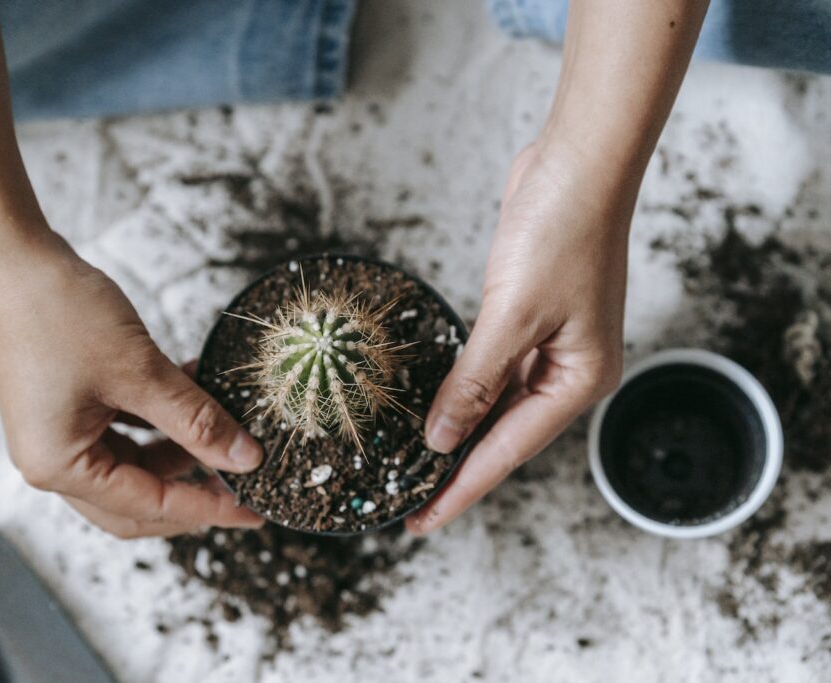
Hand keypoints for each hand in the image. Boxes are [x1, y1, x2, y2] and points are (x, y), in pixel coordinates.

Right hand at [0, 235, 263, 537]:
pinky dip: (160, 419)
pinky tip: (194, 391)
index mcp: (59, 466)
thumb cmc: (60, 312)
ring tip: (225, 426)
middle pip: (136, 501)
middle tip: (242, 486)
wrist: (12, 256)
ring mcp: (57, 433)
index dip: (206, 508)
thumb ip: (197, 420)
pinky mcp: (65, 405)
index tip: (253, 510)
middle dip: (191, 492)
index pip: (148, 506)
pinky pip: (123, 429)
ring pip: (134, 463)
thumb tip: (245, 458)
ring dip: (180, 449)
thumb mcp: (141, 372)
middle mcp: (51, 459)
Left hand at [407, 140, 628, 533]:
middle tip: (407, 501)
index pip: (507, 450)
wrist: (577, 163)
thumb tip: (442, 437)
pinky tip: (436, 406)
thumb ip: (475, 381)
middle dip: (455, 467)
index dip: (461, 488)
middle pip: (503, 434)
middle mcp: (569, 370)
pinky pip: (491, 370)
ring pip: (496, 404)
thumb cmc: (562, 231)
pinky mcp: (528, 319)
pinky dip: (463, 390)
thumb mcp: (512, 314)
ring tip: (414, 464)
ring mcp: (551, 344)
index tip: (422, 521)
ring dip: (457, 430)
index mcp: (580, 380)